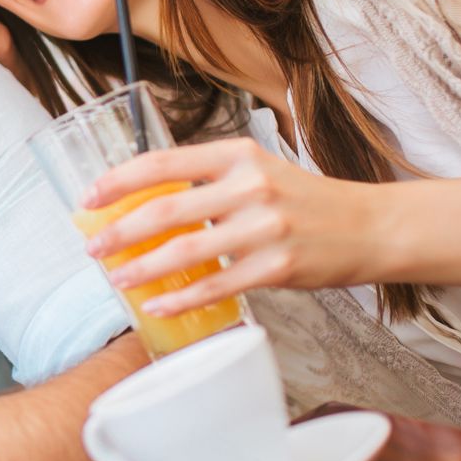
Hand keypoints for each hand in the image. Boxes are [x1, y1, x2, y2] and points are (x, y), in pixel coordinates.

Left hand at [81, 138, 394, 314]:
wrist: (372, 226)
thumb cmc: (308, 201)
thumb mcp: (260, 171)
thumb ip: (211, 181)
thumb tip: (148, 202)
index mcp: (239, 155)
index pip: (163, 163)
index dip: (118, 181)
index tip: (89, 199)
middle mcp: (250, 187)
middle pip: (164, 210)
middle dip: (118, 231)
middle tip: (91, 247)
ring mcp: (265, 228)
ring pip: (184, 252)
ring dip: (140, 268)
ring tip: (115, 278)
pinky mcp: (278, 268)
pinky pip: (216, 287)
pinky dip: (179, 299)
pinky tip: (155, 305)